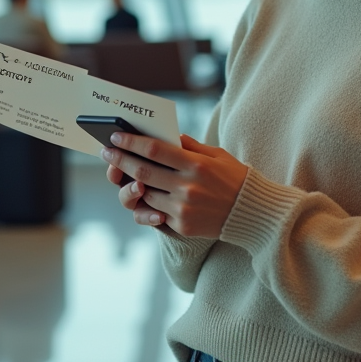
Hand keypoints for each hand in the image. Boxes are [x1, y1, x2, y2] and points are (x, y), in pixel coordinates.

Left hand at [101, 133, 248, 237]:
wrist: (254, 214)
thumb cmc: (235, 178)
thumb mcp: (217, 155)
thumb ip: (189, 146)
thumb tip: (165, 136)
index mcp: (196, 164)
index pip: (155, 150)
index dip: (132, 142)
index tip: (116, 135)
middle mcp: (187, 187)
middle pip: (143, 171)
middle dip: (120, 160)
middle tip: (106, 151)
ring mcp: (183, 209)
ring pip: (145, 194)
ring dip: (130, 182)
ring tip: (121, 172)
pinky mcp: (182, 226)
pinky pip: (155, 212)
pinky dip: (147, 202)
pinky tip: (141, 192)